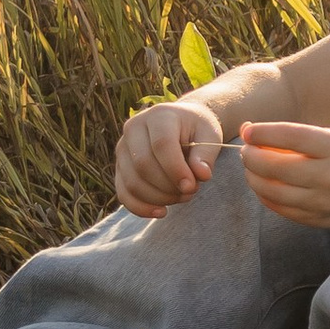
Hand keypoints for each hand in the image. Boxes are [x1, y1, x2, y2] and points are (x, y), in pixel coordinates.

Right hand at [114, 96, 225, 216]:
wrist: (182, 124)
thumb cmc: (198, 129)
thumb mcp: (210, 134)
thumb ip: (206, 154)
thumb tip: (202, 175)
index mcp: (158, 116)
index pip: (161, 145)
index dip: (176, 170)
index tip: (192, 186)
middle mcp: (133, 128)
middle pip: (143, 165)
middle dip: (168, 186)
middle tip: (191, 192)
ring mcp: (123, 148)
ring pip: (132, 182)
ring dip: (158, 198)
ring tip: (181, 197)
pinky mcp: (119, 167)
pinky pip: (123, 193)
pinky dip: (141, 208)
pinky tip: (161, 212)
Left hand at [233, 121, 329, 231]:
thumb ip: (292, 136)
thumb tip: (248, 131)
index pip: (292, 137)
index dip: (263, 133)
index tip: (248, 131)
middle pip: (277, 168)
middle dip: (252, 158)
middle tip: (246, 151)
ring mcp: (326, 203)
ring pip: (274, 193)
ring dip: (253, 179)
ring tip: (251, 169)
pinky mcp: (320, 221)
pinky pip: (282, 210)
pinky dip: (266, 196)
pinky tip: (264, 185)